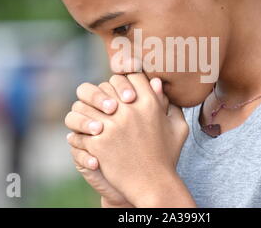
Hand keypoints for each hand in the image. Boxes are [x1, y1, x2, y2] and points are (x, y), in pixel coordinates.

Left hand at [66, 73, 189, 206]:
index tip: (124, 89)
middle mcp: (130, 109)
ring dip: (91, 107)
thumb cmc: (167, 156)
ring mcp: (113, 125)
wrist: (153, 185)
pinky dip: (84, 129)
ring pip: (91, 101)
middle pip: (109, 84)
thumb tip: (156, 82)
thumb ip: (168, 103)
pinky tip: (90, 134)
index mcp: (150, 103)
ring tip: (95, 116)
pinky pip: (83, 126)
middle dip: (107, 91)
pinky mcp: (98, 141)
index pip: (132, 75)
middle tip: (108, 101)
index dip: (127, 80)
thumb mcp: (177, 128)